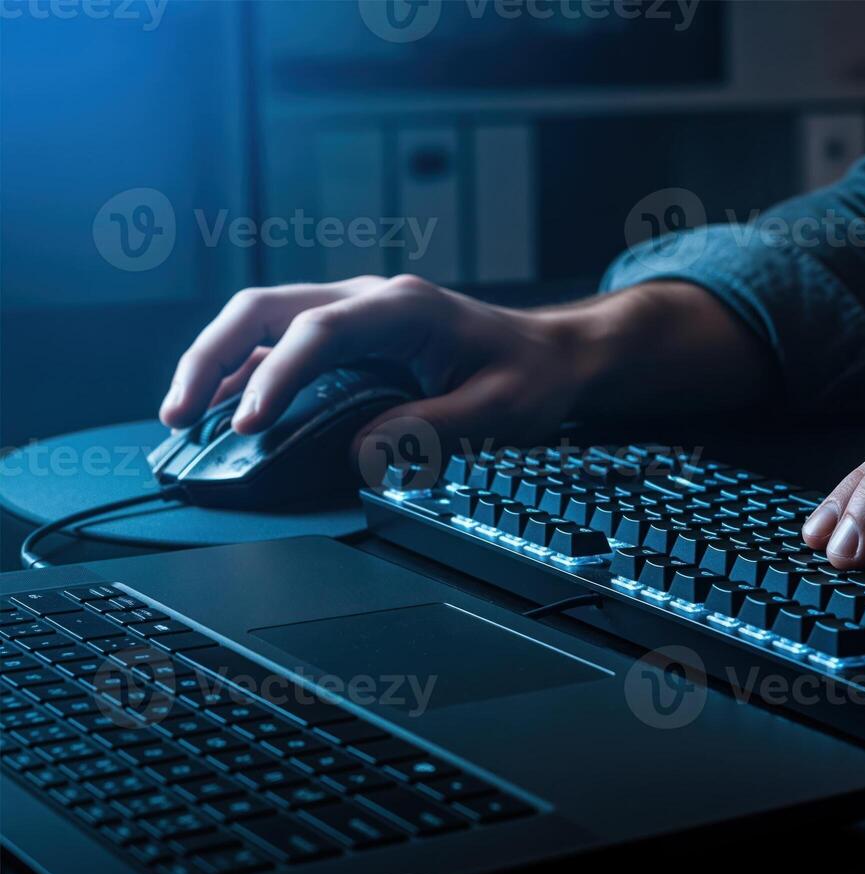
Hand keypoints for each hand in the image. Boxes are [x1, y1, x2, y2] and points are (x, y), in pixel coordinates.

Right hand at [159, 275, 767, 445]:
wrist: (555, 354)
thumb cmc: (531, 374)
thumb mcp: (495, 409)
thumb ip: (430, 427)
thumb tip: (360, 450)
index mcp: (403, 307)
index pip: (319, 331)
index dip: (275, 375)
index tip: (247, 423)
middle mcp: (368, 300)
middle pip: (264, 310)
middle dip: (211, 358)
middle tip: (176, 415)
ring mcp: (354, 315)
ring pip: (261, 323)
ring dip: (215, 365)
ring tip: (180, 421)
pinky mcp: (349, 339)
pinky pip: (281, 348)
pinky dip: (244, 376)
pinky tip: (221, 414)